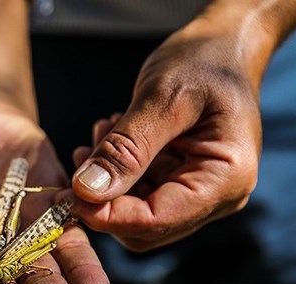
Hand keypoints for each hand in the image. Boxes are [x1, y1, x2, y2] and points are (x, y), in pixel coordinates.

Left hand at [71, 18, 263, 250]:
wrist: (223, 45)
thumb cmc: (204, 61)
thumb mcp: (163, 98)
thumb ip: (126, 148)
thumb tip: (88, 191)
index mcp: (226, 179)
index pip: (158, 220)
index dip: (108, 216)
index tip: (69, 194)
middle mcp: (218, 196)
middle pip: (146, 227)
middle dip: (105, 199)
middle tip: (83, 155)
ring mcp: (200, 191)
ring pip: (137, 213)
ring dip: (108, 183)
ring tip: (102, 133)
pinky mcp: (182, 181)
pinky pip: (140, 193)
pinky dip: (117, 172)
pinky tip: (109, 137)